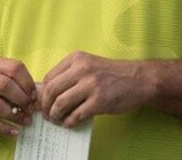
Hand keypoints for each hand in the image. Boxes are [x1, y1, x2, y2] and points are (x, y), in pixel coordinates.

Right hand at [0, 57, 37, 137]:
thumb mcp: (3, 82)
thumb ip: (21, 86)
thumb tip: (40, 95)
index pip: (14, 68)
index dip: (28, 83)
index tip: (34, 97)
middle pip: (4, 85)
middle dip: (21, 99)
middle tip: (30, 110)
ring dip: (14, 116)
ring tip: (25, 121)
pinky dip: (4, 128)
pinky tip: (14, 131)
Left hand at [40, 51, 154, 127]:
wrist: (139, 79)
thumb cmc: (111, 74)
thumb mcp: (88, 66)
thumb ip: (68, 75)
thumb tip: (45, 91)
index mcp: (76, 59)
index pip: (49, 77)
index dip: (42, 93)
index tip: (42, 102)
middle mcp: (81, 69)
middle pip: (51, 90)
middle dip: (45, 106)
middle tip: (47, 114)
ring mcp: (91, 85)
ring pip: (61, 103)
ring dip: (55, 115)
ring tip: (57, 119)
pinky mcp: (100, 101)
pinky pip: (77, 114)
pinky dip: (69, 121)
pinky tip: (69, 123)